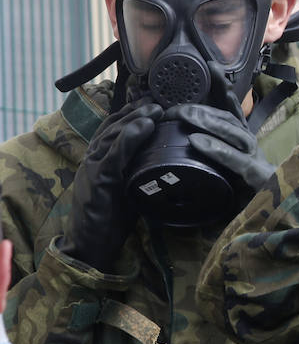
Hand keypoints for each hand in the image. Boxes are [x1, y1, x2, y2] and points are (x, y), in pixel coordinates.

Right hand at [59, 99, 161, 270]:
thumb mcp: (127, 189)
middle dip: (135, 109)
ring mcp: (93, 168)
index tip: (152, 101)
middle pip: (113, 125)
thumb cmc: (110, 219)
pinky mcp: (98, 180)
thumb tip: (163, 162)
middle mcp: (92, 158)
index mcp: (97, 159)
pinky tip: (144, 126)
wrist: (90, 246)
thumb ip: (137, 172)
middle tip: (158, 98)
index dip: (130, 112)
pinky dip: (129, 138)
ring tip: (156, 107)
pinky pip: (114, 154)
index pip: (112, 128)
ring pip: (113, 135)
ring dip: (135, 118)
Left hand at [178, 61, 273, 190]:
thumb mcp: (226, 165)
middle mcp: (250, 144)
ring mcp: (256, 158)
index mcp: (242, 139)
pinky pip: (236, 160)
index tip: (210, 65)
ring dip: (208, 122)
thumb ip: (213, 150)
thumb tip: (185, 136)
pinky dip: (217, 149)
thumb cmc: (246, 189)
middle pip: (228, 119)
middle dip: (202, 109)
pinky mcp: (258, 176)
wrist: (277, 210)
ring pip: (234, 133)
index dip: (222, 87)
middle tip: (175, 106)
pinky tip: (197, 142)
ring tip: (184, 116)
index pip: (232, 108)